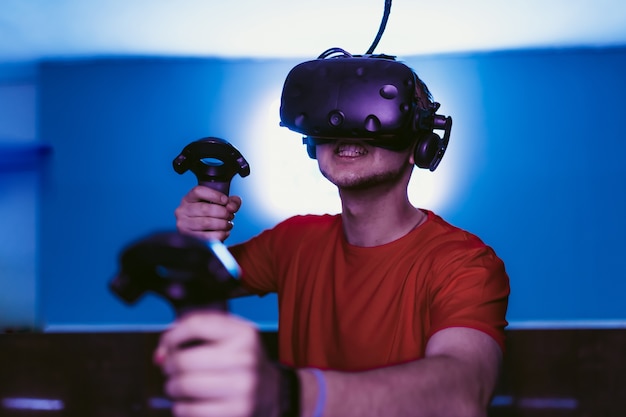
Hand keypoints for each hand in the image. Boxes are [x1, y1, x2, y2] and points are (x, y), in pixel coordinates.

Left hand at [154, 311, 280, 416]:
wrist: (269, 392)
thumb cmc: (239, 361)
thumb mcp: (228, 335)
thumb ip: (195, 331)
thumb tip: (160, 354)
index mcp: (243, 333)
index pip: (195, 325)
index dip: (172, 335)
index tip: (167, 344)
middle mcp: (246, 358)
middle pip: (184, 359)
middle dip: (169, 366)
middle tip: (171, 369)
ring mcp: (243, 387)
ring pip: (184, 385)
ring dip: (172, 387)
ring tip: (178, 386)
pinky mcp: (236, 411)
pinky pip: (190, 410)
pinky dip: (181, 407)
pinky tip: (188, 402)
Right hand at [175, 186, 242, 241]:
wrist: (200, 234)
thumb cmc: (210, 216)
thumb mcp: (219, 205)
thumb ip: (231, 202)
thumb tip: (232, 206)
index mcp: (189, 198)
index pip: (199, 191)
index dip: (215, 195)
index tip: (226, 200)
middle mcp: (182, 210)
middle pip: (205, 209)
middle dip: (223, 213)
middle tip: (230, 215)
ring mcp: (183, 224)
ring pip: (206, 223)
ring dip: (222, 224)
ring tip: (228, 224)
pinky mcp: (188, 238)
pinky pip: (207, 237)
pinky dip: (220, 235)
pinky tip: (225, 232)